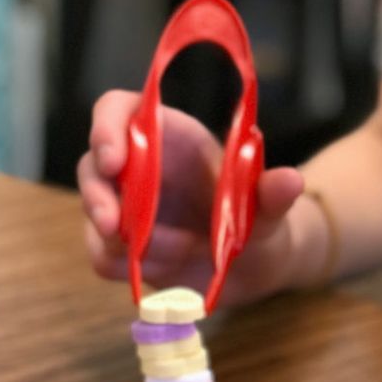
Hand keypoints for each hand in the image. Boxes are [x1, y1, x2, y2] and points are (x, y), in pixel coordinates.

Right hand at [77, 90, 304, 306]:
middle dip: (96, 196)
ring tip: (181, 251)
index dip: (107, 128)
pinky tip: (167, 270)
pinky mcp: (121, 251)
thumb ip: (272, 195)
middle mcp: (137, 170)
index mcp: (169, 137)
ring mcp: (124, 212)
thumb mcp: (269, 208)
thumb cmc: (256, 221)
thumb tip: (290, 181)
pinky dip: (129, 269)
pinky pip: (103, 258)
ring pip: (93, 218)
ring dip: (128, 242)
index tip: (114, 160)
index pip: (120, 111)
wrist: (252, 268)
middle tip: (115, 226)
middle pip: (91, 166)